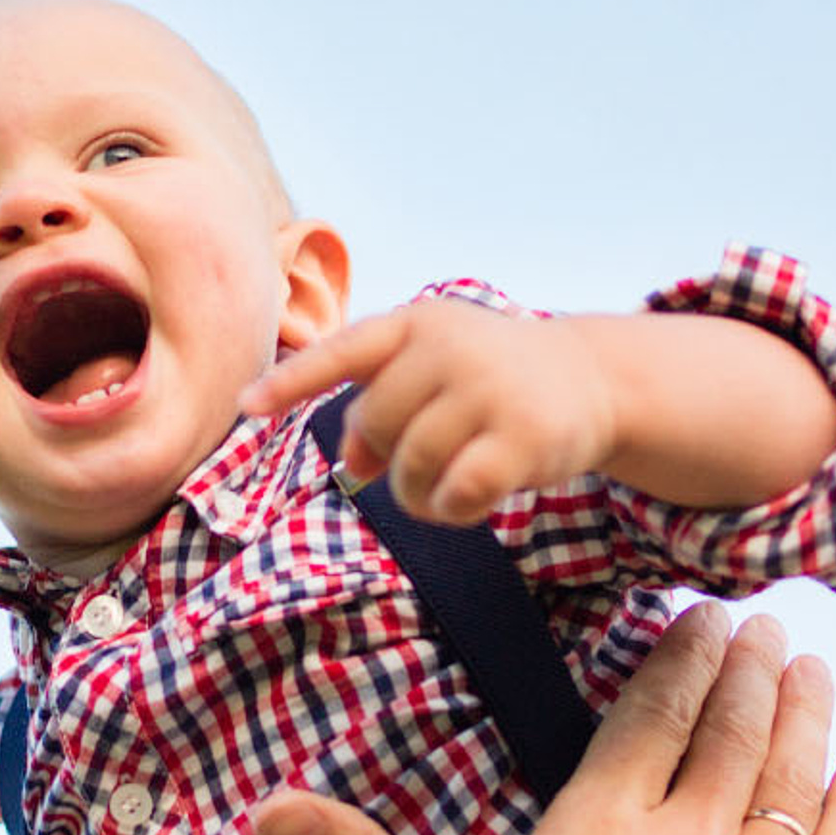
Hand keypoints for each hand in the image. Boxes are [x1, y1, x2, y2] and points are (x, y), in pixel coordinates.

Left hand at [241, 298, 614, 523]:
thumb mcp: (434, 374)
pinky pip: (457, 493)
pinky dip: (452, 510)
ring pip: (412, 464)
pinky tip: (470, 501)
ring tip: (441, 488)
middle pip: (375, 423)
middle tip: (413, 470)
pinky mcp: (524, 434)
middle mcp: (450, 346)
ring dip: (417, 493)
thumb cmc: (491, 380)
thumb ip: (383, 406)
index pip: (343, 352)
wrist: (590, 379)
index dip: (292, 383)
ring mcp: (490, 387)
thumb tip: (352, 468)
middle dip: (384, 458)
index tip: (245, 408)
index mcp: (416, 323)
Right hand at [247, 605, 835, 834]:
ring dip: (801, 710)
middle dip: (744, 666)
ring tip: (810, 664)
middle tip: (757, 621)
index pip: (649, 715)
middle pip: (727, 728)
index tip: (698, 613)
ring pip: (788, 774)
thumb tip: (271, 805)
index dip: (676, 657)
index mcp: (600, 833)